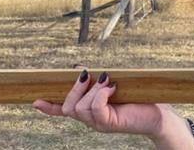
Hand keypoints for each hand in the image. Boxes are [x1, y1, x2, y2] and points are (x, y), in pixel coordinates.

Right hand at [33, 70, 193, 149]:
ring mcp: (100, 124)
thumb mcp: (113, 85)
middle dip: (74, 88)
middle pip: (68, 107)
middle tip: (87, 75)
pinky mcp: (110, 123)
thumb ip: (96, 81)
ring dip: (92, 90)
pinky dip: (100, 95)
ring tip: (108, 82)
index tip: (35, 101)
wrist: (158, 112)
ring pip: (80, 108)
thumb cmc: (138, 97)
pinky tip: (111, 88)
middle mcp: (92, 120)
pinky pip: (95, 109)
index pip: (65, 111)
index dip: (50, 107)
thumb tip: (80, 69)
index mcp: (91, 111)